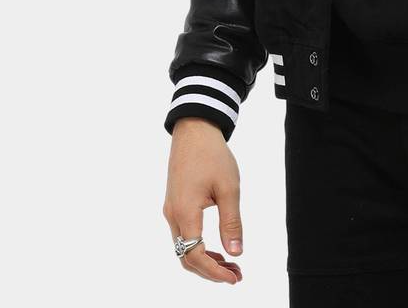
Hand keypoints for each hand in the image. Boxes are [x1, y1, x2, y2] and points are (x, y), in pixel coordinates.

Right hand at [163, 117, 243, 283]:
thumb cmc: (213, 155)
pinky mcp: (175, 204)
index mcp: (185, 212)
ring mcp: (171, 210)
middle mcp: (173, 215)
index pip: (195, 255)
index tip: (234, 277)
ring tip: (230, 264)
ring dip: (205, 260)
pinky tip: (216, 247)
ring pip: (183, 247)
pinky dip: (199, 246)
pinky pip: (183, 234)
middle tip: (236, 275)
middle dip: (210, 270)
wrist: (194, 130)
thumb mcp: (229, 188)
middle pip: (186, 257)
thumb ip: (231, 222)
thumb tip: (236, 252)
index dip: (214, 272)